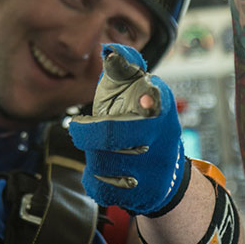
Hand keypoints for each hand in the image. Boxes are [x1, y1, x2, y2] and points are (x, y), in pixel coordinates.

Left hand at [68, 44, 185, 214]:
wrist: (164, 170)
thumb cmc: (139, 118)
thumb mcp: (134, 88)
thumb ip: (123, 67)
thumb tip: (109, 49)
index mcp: (159, 105)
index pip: (155, 100)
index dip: (146, 96)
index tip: (142, 95)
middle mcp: (163, 137)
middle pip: (113, 136)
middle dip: (88, 133)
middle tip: (79, 129)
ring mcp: (155, 169)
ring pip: (104, 165)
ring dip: (93, 157)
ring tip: (100, 151)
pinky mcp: (145, 194)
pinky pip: (103, 190)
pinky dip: (94, 181)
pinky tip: (103, 173)